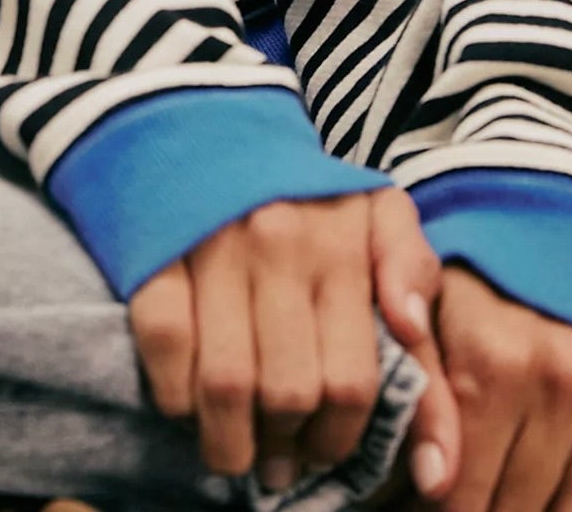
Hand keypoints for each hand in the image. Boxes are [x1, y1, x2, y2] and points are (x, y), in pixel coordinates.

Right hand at [127, 186, 460, 496]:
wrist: (205, 114)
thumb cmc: (299, 183)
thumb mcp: (375, 210)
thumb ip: (414, 275)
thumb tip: (417, 337)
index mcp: (341, 241)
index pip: (353, 380)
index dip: (342, 438)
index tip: (326, 450)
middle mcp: (279, 244)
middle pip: (291, 393)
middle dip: (288, 447)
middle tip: (281, 457)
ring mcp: (212, 248)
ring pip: (227, 385)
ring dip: (231, 443)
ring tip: (236, 454)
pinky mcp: (154, 251)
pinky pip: (165, 346)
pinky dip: (174, 395)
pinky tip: (187, 404)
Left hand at [426, 263, 571, 511]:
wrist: (562, 204)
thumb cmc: (480, 261)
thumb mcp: (422, 300)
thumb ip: (417, 383)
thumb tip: (429, 479)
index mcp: (491, 358)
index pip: (462, 491)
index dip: (444, 509)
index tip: (435, 503)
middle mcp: (560, 377)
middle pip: (520, 506)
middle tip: (476, 500)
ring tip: (516, 503)